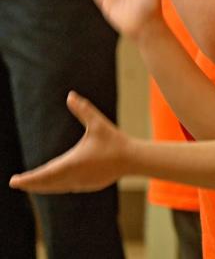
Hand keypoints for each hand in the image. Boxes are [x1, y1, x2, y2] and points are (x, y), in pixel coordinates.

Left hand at [9, 92, 128, 193]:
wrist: (133, 159)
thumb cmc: (115, 141)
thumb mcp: (98, 123)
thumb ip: (83, 109)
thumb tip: (71, 95)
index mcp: (72, 163)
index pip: (43, 175)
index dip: (27, 179)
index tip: (13, 181)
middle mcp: (74, 177)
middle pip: (46, 184)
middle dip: (31, 184)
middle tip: (17, 183)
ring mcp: (81, 183)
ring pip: (56, 187)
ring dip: (43, 186)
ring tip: (31, 185)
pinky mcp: (88, 186)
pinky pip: (67, 187)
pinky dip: (57, 186)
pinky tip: (55, 183)